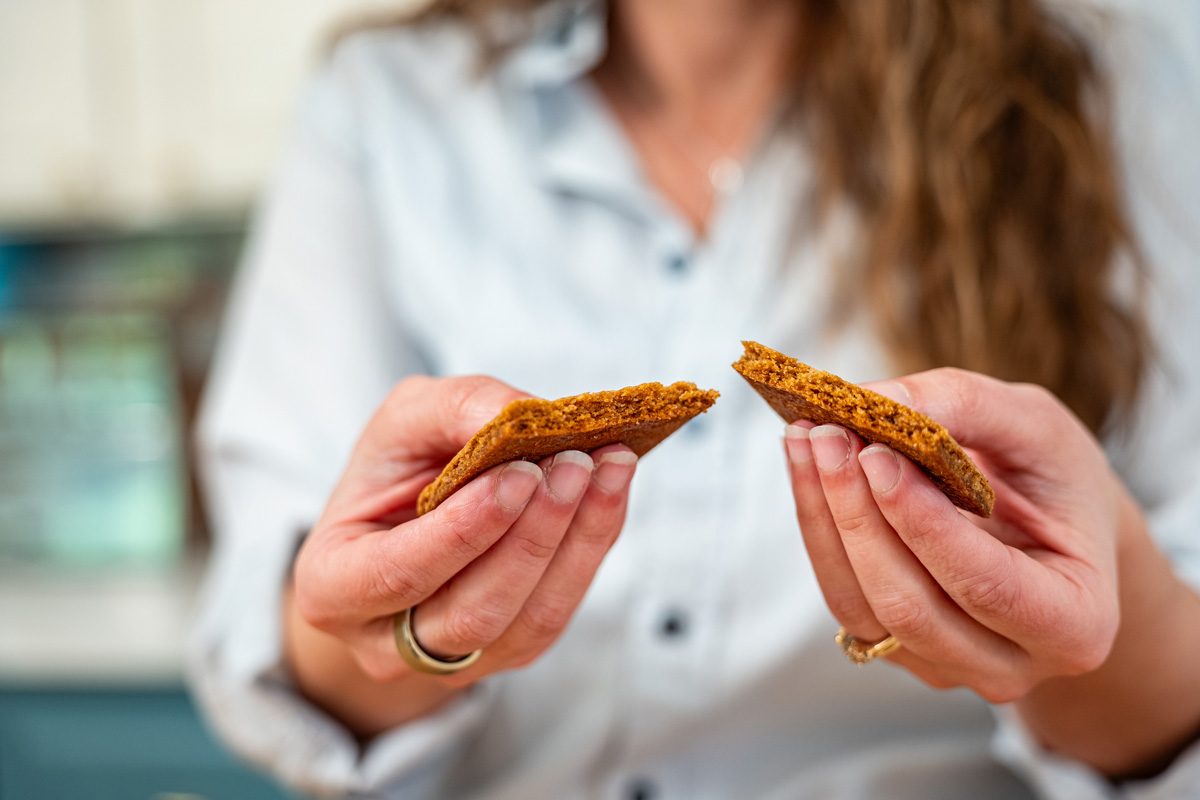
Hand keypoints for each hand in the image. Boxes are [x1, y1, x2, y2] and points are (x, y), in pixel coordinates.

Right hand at [290, 375, 636, 709]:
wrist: (414, 516)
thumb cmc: (397, 470)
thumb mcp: (404, 421)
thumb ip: (456, 409)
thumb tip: (525, 416)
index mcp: (332, 587)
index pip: (396, 574)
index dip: (462, 531)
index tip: (518, 475)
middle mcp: (387, 642)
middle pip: (473, 611)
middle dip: (532, 536)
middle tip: (575, 463)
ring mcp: (455, 658)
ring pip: (527, 621)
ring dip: (577, 541)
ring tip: (607, 468)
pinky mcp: (512, 649)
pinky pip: (560, 609)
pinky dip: (593, 545)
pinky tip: (611, 490)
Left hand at [785, 368, 1121, 701]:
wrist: (1054, 529)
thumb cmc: (1057, 481)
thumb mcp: (1038, 428)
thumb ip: (967, 408)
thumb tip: (878, 400)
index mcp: (1076, 621)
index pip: (987, 586)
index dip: (922, 524)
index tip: (876, 455)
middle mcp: (1010, 664)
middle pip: (911, 606)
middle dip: (858, 514)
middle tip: (826, 434)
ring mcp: (946, 664)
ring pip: (862, 606)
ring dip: (823, 519)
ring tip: (805, 441)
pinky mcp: (895, 648)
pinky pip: (843, 596)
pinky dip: (818, 528)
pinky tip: (807, 468)